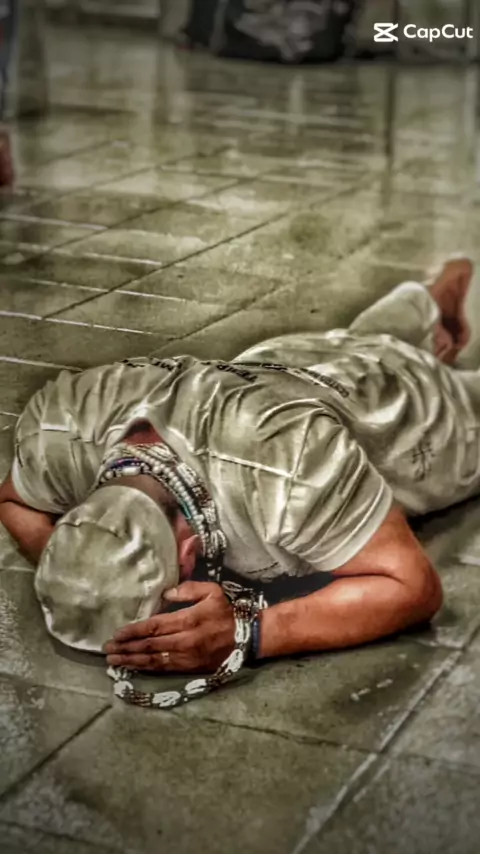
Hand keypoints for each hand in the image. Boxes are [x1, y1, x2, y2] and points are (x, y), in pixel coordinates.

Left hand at [103, 581, 234, 672]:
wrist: (247, 637)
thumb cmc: (226, 612)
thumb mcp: (212, 591)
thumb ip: (188, 589)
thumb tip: (165, 594)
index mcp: (189, 619)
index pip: (155, 626)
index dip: (134, 630)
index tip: (117, 633)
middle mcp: (185, 640)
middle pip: (149, 645)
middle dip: (126, 648)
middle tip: (107, 650)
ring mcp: (187, 657)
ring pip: (154, 661)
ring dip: (132, 661)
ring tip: (113, 661)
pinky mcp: (190, 668)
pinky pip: (164, 669)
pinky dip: (147, 669)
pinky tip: (134, 668)